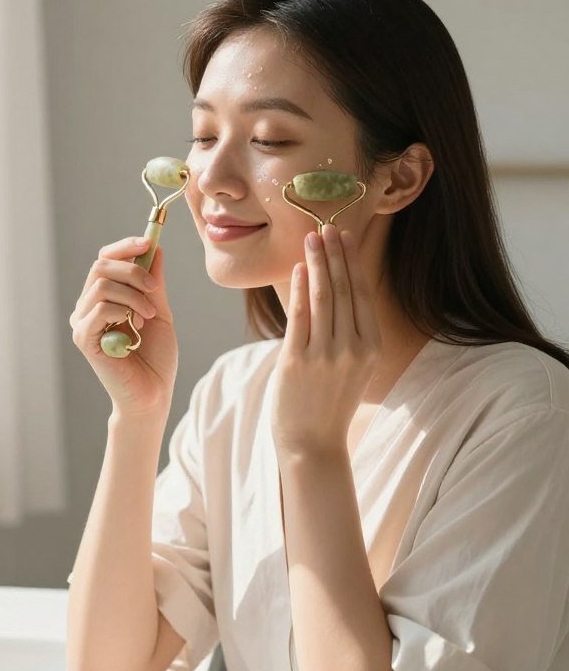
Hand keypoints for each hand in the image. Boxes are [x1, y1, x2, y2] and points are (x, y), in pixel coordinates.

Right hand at [70, 237, 177, 415]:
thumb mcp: (159, 312)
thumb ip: (153, 283)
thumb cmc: (155, 358)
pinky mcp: (83, 338)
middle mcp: (87, 308)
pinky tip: (135, 328)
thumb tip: (154, 249)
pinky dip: (122, 310)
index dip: (124, 247)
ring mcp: (82, 323)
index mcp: (103, 298)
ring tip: (147, 315)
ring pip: (101, 284)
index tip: (148, 242)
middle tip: (154, 289)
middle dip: (132, 269)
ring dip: (132, 294)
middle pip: (100, 265)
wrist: (153, 395)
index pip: (105, 259)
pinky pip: (99, 308)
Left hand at [270, 223, 381, 460]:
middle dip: (335, 255)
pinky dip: (300, 289)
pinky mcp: (298, 361)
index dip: (352, 263)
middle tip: (327, 226)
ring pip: (324, 298)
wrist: (312, 444)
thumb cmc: (328, 404)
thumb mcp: (352, 368)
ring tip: (311, 239)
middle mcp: (354, 349)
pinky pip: (300, 317)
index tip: (344, 238)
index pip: (362, 295)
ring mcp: (326, 355)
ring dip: (318, 264)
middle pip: (344, 290)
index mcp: (371, 349)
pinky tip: (299, 269)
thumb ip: (348, 335)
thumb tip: (336, 292)